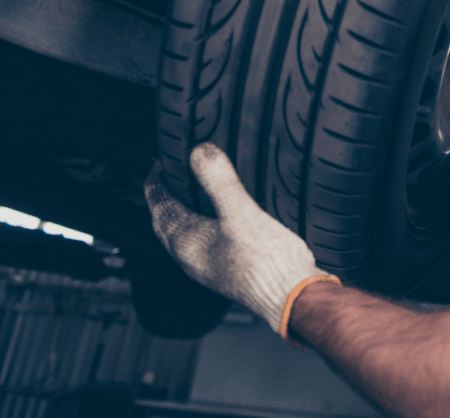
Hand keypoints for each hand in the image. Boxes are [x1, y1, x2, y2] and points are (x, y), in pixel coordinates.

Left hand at [144, 143, 333, 334]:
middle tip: (168, 180)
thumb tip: (198, 151)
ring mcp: (212, 268)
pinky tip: (223, 225)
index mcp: (188, 244)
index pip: (160, 209)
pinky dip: (204, 228)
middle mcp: (194, 259)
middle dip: (164, 202)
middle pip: (167, 226)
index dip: (156, 184)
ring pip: (185, 238)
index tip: (158, 165)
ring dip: (182, 216)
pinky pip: (206, 245)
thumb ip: (220, 181)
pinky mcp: (231, 272)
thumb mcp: (243, 214)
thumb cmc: (267, 264)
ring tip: (192, 198)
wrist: (293, 298)